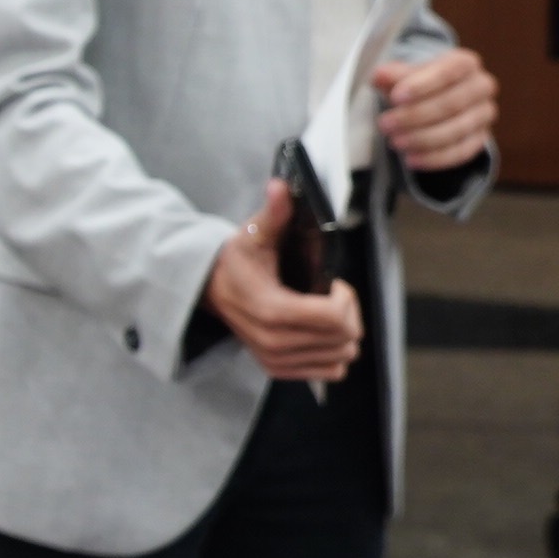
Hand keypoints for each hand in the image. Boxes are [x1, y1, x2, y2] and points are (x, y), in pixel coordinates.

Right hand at [205, 181, 362, 383]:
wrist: (211, 292)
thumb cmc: (237, 262)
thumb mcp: (254, 234)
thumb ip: (274, 213)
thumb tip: (281, 186)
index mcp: (270, 309)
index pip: (333, 319)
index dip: (345, 299)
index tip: (332, 284)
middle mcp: (273, 341)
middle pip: (344, 338)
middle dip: (347, 313)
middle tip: (329, 296)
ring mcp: (275, 359)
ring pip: (342, 356)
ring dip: (342, 332)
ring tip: (322, 312)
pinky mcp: (279, 369)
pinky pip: (331, 371)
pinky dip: (333, 352)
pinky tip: (318, 332)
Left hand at [374, 47, 496, 177]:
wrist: (434, 100)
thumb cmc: (418, 83)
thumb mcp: (404, 74)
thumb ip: (393, 75)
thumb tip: (380, 75)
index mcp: (465, 63)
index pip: (449, 71)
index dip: (422, 85)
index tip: (395, 97)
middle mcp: (481, 87)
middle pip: (451, 103)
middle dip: (415, 116)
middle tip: (385, 124)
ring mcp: (483, 114)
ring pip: (456, 130)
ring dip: (422, 139)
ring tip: (395, 142)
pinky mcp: (480, 138)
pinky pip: (461, 152)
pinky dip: (434, 158)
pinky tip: (411, 159)